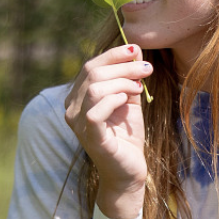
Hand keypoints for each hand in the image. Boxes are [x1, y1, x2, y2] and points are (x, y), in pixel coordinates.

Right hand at [64, 45, 152, 216]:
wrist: (130, 170)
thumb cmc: (127, 135)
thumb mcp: (129, 99)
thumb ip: (129, 76)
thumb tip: (135, 48)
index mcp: (78, 96)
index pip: (91, 65)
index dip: (113, 54)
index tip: (136, 51)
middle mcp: (72, 108)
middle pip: (92, 72)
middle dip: (123, 66)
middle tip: (147, 69)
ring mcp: (78, 124)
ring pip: (94, 88)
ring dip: (122, 82)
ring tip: (140, 87)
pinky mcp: (90, 137)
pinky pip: (95, 112)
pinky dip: (114, 100)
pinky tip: (128, 101)